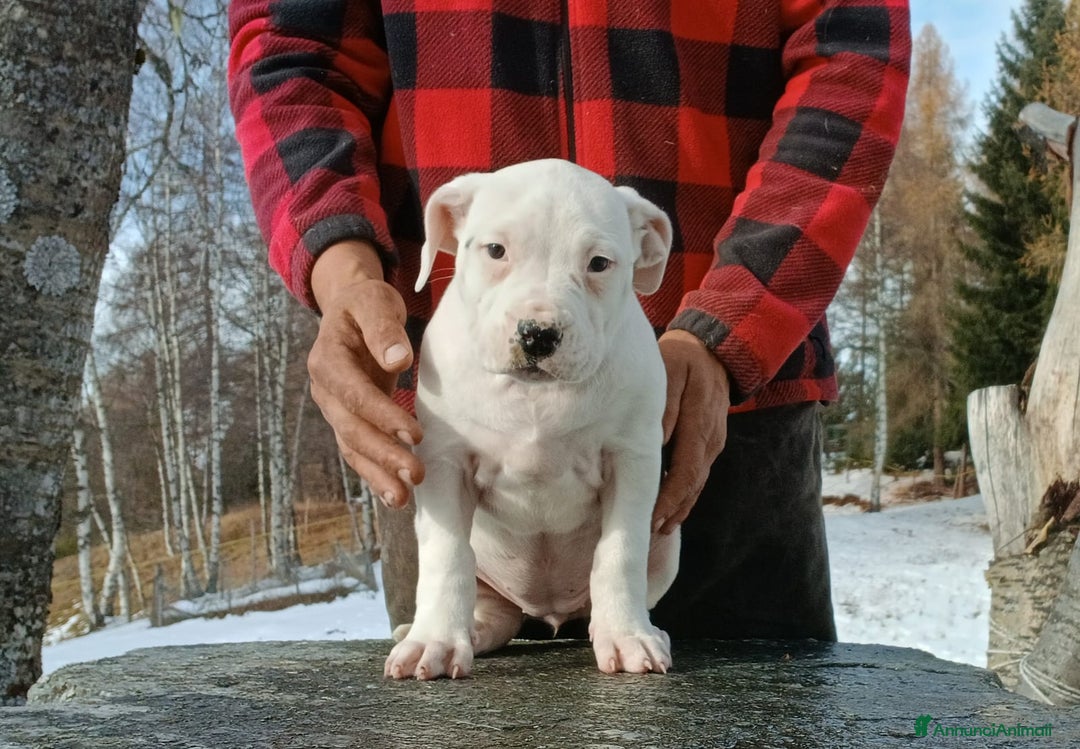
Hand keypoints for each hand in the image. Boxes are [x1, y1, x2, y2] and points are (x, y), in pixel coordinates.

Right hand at [309, 241, 423, 507]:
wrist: (351, 308)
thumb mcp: (374, 301)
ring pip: (352, 447)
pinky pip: (358, 451)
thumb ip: (383, 328)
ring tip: (402, 498)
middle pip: (351, 428)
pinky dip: (374, 474)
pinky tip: (393, 495)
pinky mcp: (348, 419)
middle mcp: (325, 389)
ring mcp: (334, 408)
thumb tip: (397, 360)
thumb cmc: (366, 302)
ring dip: (377, 473)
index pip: (354, 393)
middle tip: (415, 473)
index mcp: (328, 359)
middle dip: (383, 453)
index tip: (414, 433)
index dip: (382, 415)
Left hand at [653, 329, 730, 534]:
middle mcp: (711, 437)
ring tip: (661, 527)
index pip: (687, 469)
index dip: (670, 497)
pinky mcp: (712, 440)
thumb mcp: (670, 369)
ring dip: (681, 505)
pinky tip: (673, 505)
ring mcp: (714, 440)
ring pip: (698, 481)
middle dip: (674, 509)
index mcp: (700, 421)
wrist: (714, 348)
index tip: (653, 515)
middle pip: (694, 482)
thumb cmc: (683, 357)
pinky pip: (699, 471)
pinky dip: (686, 491)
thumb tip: (658, 440)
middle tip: (652, 530)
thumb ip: (666, 404)